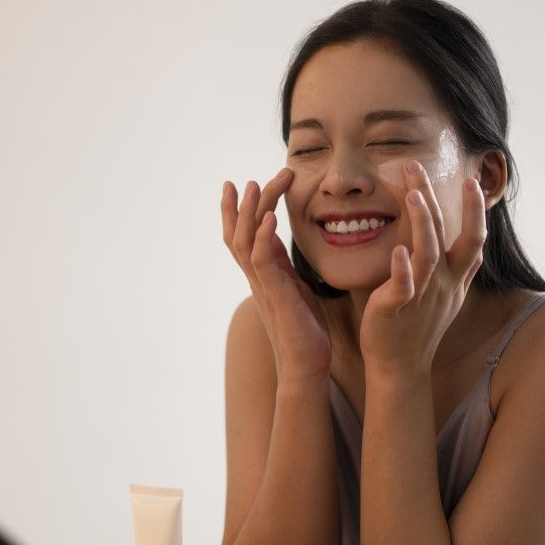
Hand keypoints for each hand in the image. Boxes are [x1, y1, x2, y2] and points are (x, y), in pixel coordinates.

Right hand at [222, 168, 330, 383]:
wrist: (307, 365)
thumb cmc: (305, 329)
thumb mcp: (295, 288)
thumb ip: (284, 265)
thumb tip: (278, 241)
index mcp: (263, 275)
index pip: (243, 237)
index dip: (237, 212)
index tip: (239, 184)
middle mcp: (257, 279)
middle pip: (237, 235)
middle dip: (240, 206)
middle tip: (246, 179)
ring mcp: (264, 287)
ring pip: (246, 243)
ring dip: (250, 213)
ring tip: (255, 186)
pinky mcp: (276, 296)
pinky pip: (263, 262)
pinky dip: (265, 238)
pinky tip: (271, 219)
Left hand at [359, 160, 486, 378]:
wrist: (400, 365)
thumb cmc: (418, 326)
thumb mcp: (447, 294)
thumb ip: (457, 267)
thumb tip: (473, 246)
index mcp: (455, 278)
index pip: (473, 238)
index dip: (475, 211)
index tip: (471, 180)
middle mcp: (443, 284)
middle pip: (447, 235)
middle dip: (435, 198)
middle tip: (417, 166)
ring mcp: (422, 296)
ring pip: (427, 254)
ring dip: (421, 222)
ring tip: (412, 193)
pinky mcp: (397, 308)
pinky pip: (404, 286)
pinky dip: (402, 269)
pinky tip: (398, 251)